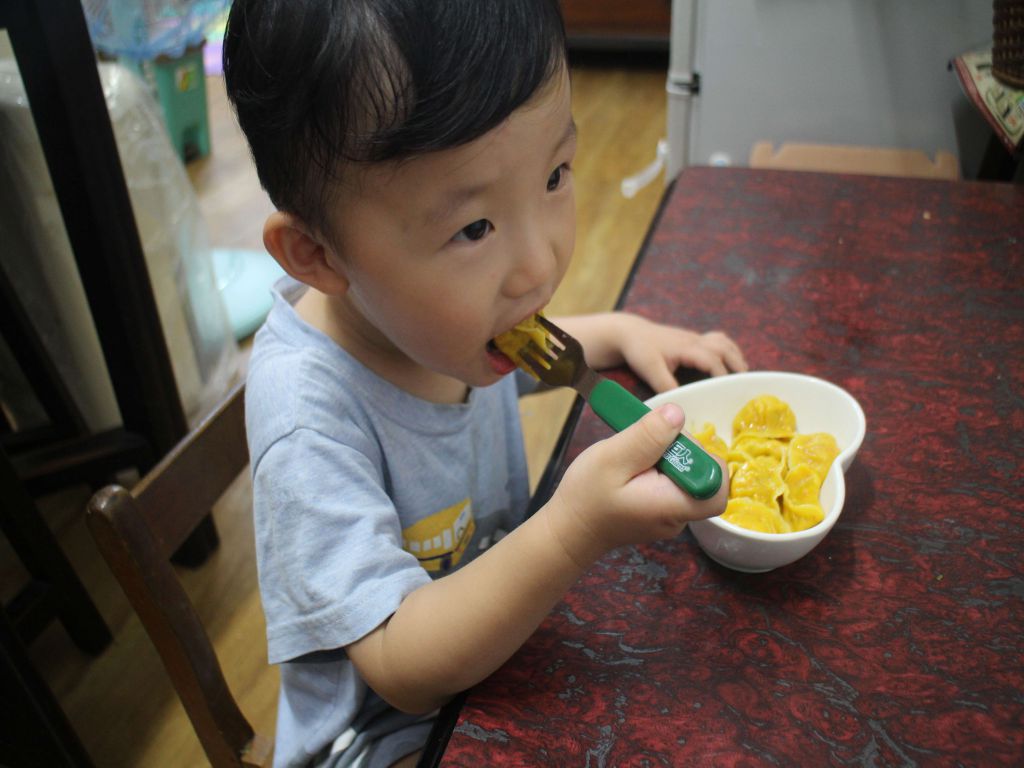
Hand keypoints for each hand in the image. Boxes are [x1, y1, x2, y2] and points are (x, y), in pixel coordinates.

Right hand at [543, 404, 728, 567]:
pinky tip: (631, 466)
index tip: (673, 444)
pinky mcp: (660, 510)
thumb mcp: (611, 459)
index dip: (705, 458)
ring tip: (632, 455)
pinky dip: (656, 468)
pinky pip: (671, 483)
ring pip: (686, 476)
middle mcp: (679, 515)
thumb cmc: (585, 498)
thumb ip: (646, 437)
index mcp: (672, 506)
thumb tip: (678, 414)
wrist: (568, 530)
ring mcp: (671, 515)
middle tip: (644, 443)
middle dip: (678, 449)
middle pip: (702, 475)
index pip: (718, 487)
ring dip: (664, 456)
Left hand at [617, 314, 747, 392]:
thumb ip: (666, 386)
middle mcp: (694, 340)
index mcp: (686, 348)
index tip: (728, 391)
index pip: (712, 360)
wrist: (630, 333)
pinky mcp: (693, 339)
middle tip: (744, 383)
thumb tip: (681, 405)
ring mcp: (694, 338)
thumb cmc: (640, 350)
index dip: (722, 375)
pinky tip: (728, 364)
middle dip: (736, 364)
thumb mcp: (650, 370)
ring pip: (723, 341)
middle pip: (724, 347)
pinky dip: (727, 351)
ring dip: (734, 355)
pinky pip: (717, 341)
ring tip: (741, 374)